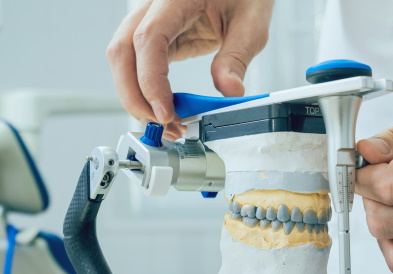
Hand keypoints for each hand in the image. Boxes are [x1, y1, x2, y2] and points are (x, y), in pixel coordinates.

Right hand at [107, 0, 273, 139]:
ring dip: (139, 97)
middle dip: (135, 96)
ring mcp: (151, 19)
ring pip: (124, 59)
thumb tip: (230, 92)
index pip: (149, 38)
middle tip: (163, 125)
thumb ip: (237, 58)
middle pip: (122, 51)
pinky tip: (165, 109)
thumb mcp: (251, 24)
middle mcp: (155, 5)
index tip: (165, 112)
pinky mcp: (157, 34)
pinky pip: (140, 63)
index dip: (150, 80)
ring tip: (168, 124)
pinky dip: (147, 90)